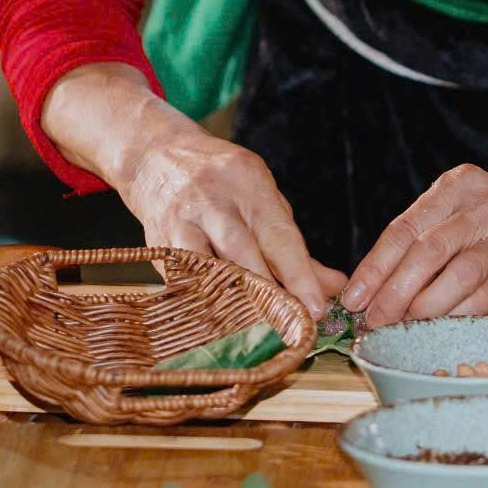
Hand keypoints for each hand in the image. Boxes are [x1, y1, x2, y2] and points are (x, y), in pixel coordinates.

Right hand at [120, 118, 345, 315]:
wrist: (154, 156)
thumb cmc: (221, 182)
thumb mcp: (262, 198)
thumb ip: (294, 247)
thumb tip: (333, 287)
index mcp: (247, 182)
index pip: (278, 234)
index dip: (299, 274)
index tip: (316, 307)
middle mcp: (211, 198)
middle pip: (241, 251)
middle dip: (268, 292)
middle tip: (292, 324)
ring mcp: (179, 220)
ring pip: (207, 267)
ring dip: (232, 301)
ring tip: (257, 330)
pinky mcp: (157, 242)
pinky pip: (180, 278)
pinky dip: (200, 302)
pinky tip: (218, 324)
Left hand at [343, 166, 487, 324]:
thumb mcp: (459, 213)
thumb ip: (421, 240)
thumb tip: (372, 290)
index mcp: (456, 187)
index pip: (404, 228)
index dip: (374, 267)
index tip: (354, 298)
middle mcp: (482, 207)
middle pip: (426, 250)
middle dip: (393, 291)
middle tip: (374, 320)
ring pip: (455, 275)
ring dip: (423, 307)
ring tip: (403, 325)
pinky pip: (483, 297)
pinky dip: (455, 315)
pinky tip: (438, 327)